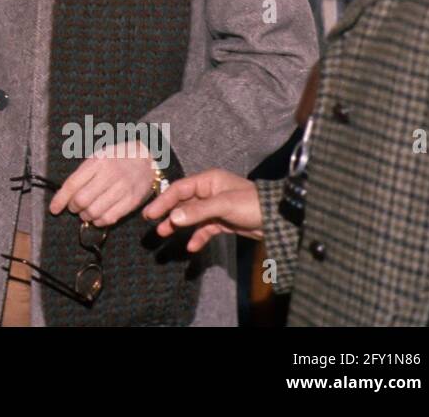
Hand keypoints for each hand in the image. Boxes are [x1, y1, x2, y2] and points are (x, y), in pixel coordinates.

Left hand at [50, 140, 156, 226]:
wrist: (148, 158)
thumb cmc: (118, 158)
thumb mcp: (99, 157)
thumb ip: (83, 174)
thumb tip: (65, 195)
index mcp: (97, 162)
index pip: (73, 184)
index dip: (60, 199)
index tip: (54, 209)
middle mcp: (109, 175)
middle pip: (82, 200)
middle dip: (73, 208)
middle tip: (74, 208)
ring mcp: (122, 189)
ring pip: (94, 211)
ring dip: (86, 216)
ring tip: (86, 212)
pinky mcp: (132, 201)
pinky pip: (109, 218)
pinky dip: (99, 221)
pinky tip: (98, 217)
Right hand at [142, 169, 264, 250]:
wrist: (278, 220)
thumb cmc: (251, 204)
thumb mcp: (224, 205)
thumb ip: (198, 211)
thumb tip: (173, 218)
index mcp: (208, 181)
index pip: (179, 189)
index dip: (163, 200)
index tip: (150, 213)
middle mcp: (209, 192)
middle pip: (183, 202)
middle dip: (168, 213)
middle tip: (153, 224)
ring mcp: (216, 207)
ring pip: (191, 216)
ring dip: (179, 225)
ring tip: (164, 234)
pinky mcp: (223, 221)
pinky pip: (205, 228)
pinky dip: (198, 236)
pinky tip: (191, 247)